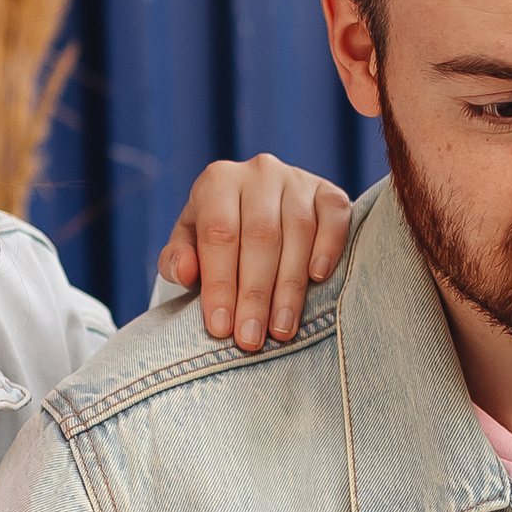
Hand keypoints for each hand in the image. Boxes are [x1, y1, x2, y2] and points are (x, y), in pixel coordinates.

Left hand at [158, 154, 352, 349]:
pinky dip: (329, 247)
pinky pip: (335, 217)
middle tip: (251, 339)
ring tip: (281, 329)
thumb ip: (177, 260)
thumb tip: (184, 271)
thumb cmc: (219, 238)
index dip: (220, 284)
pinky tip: (318, 279)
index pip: (219, 234)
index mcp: (217, 181)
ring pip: (298, 232)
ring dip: (290, 286)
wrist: (256, 211)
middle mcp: (259, 172)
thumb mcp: (189, 245)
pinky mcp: (329, 191)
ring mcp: (298, 179)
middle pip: (260, 237)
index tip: (221, 328)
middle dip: (255, 294)